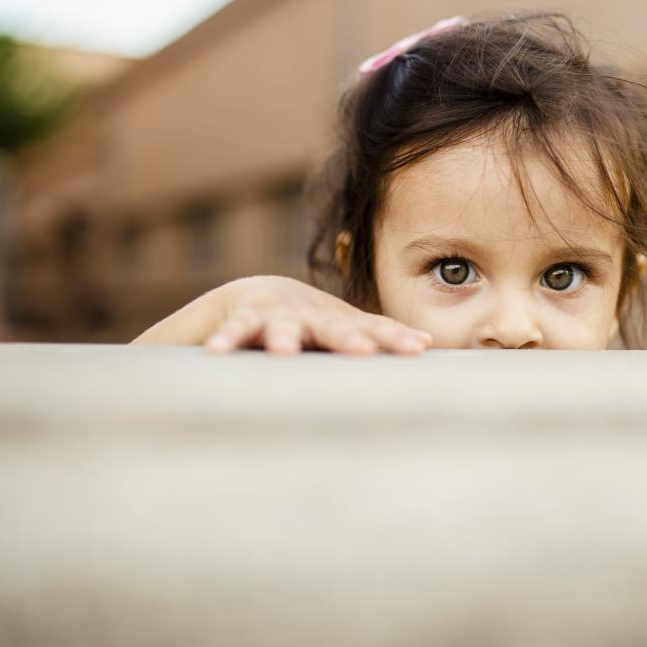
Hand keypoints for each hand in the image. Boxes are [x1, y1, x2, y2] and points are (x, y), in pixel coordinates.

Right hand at [205, 276, 431, 355]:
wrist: (261, 294)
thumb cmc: (316, 320)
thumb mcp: (345, 327)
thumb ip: (380, 335)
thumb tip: (429, 344)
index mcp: (342, 322)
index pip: (374, 330)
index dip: (395, 338)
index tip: (418, 348)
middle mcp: (314, 315)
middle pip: (332, 328)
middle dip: (346, 339)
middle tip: (361, 350)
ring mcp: (279, 315)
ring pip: (282, 328)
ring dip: (283, 338)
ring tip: (282, 351)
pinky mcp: (245, 317)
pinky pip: (236, 330)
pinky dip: (227, 339)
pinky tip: (217, 352)